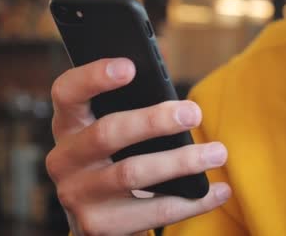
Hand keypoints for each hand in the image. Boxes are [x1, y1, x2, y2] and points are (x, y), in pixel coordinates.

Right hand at [46, 58, 230, 235]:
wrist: (103, 220)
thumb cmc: (118, 160)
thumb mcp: (116, 133)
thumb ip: (136, 108)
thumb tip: (181, 101)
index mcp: (69, 125)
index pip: (67, 93)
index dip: (93, 77)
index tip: (130, 66)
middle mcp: (65, 159)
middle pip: (107, 132)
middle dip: (154, 121)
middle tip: (194, 113)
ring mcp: (78, 195)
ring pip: (133, 173)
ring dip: (182, 161)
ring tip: (218, 153)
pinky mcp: (99, 226)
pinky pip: (154, 211)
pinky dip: (194, 202)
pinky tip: (220, 190)